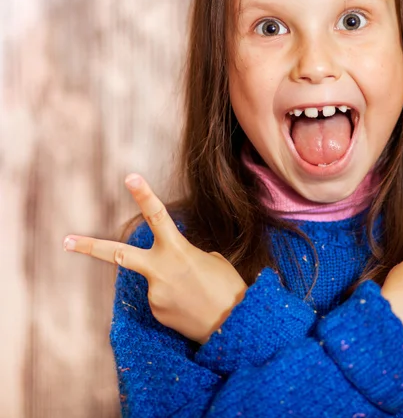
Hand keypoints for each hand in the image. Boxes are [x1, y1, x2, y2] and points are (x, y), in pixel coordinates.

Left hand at [63, 174, 247, 343]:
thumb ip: (185, 254)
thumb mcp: (212, 260)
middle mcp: (159, 270)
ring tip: (197, 295)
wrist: (234, 327)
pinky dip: (175, 299)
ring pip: (156, 280)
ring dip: (172, 284)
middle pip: (118, 254)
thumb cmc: (228, 287)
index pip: (158, 216)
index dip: (144, 195)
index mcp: (178, 250)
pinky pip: (161, 299)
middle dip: (90, 247)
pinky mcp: (155, 312)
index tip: (130, 177)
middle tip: (65, 240)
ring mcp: (153, 294)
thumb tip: (170, 263)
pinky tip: (191, 306)